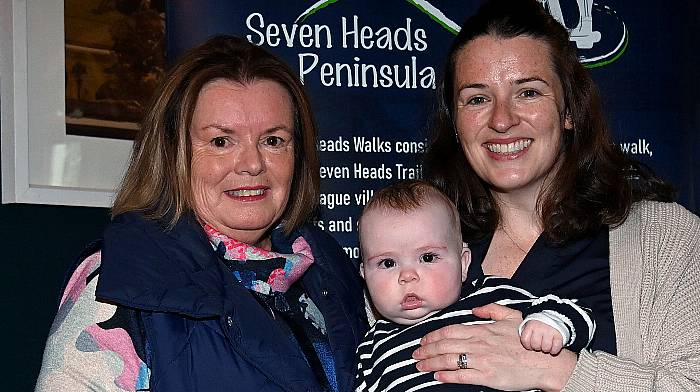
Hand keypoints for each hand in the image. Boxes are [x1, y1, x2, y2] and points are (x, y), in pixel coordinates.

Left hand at [412, 303, 576, 391]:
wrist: (545, 361)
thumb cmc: (528, 339)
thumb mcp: (511, 316)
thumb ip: (491, 310)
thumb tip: (474, 311)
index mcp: (482, 329)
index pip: (450, 331)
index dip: (433, 336)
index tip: (423, 341)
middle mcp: (478, 343)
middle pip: (444, 345)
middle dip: (426, 350)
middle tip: (415, 355)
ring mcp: (482, 360)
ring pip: (449, 360)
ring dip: (431, 363)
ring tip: (419, 366)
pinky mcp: (487, 376)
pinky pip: (461, 376)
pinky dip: (446, 375)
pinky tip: (436, 376)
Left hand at [520, 319, 563, 354]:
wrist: (554, 317)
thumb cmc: (539, 326)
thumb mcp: (530, 325)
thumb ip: (526, 333)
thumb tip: (525, 345)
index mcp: (531, 325)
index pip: (525, 340)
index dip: (527, 345)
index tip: (530, 345)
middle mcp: (540, 328)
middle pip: (535, 345)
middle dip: (537, 347)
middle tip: (539, 345)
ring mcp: (550, 331)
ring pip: (545, 348)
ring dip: (546, 349)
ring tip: (546, 346)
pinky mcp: (559, 335)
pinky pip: (555, 348)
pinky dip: (554, 351)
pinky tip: (552, 348)